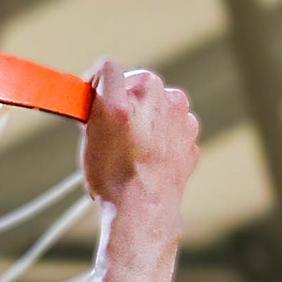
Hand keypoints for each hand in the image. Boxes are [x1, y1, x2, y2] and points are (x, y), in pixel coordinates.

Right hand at [81, 60, 199, 217]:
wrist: (142, 210)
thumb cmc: (113, 176)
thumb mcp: (89, 133)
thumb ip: (95, 103)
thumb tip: (97, 95)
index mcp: (136, 90)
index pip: (108, 70)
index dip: (94, 85)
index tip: (91, 100)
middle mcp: (162, 97)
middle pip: (138, 86)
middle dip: (125, 102)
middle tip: (111, 129)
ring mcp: (181, 117)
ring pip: (159, 106)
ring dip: (146, 119)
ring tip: (131, 148)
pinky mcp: (191, 138)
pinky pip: (173, 128)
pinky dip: (162, 138)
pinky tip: (148, 159)